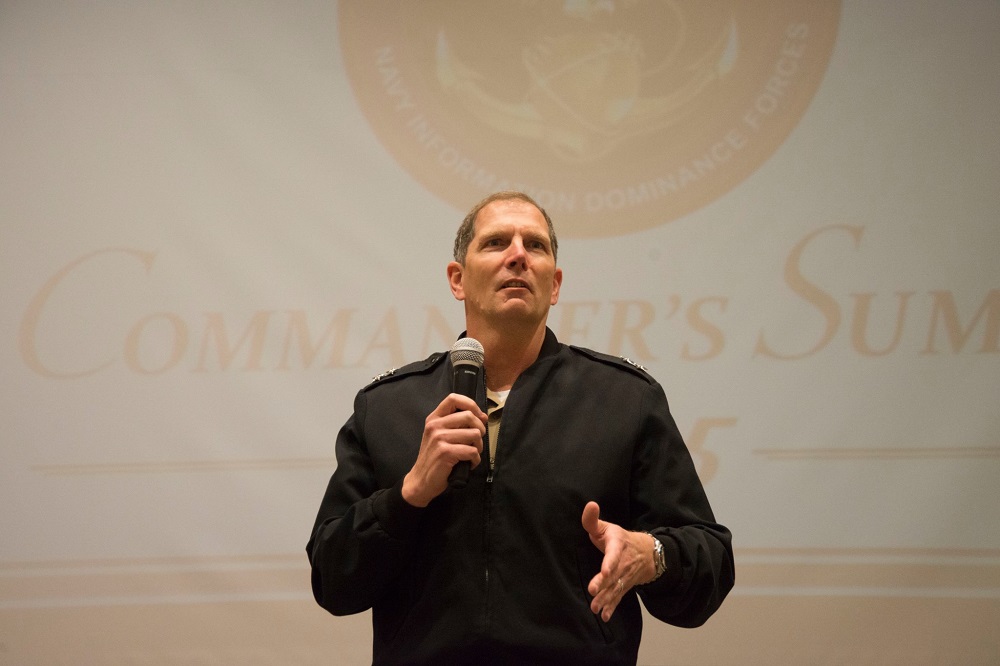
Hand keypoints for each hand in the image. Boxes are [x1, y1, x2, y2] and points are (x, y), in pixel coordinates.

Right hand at [401, 393, 486, 506]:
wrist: (420, 481)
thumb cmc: (433, 459)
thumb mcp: (439, 436)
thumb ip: (457, 424)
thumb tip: (482, 417)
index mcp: (434, 419)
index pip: (454, 398)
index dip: (471, 405)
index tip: (478, 417)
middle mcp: (435, 425)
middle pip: (469, 416)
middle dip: (480, 429)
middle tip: (476, 441)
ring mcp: (439, 439)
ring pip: (474, 434)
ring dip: (479, 446)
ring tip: (472, 454)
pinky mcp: (445, 453)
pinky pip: (472, 451)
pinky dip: (475, 460)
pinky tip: (469, 464)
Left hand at [581, 501, 657, 621]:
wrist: (647, 552)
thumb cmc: (620, 539)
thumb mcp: (607, 527)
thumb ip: (593, 519)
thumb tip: (590, 505)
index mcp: (618, 545)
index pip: (614, 554)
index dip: (610, 563)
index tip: (605, 571)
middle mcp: (623, 562)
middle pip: (614, 575)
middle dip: (604, 584)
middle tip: (593, 592)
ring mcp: (624, 576)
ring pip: (616, 588)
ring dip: (606, 598)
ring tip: (595, 607)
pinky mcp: (624, 586)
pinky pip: (619, 597)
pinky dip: (612, 607)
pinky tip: (604, 616)